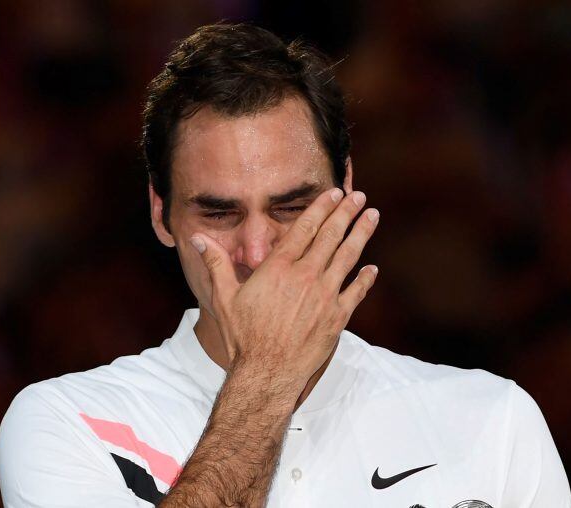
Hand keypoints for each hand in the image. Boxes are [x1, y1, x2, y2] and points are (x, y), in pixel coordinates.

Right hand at [189, 188, 379, 384]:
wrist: (267, 373)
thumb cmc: (243, 337)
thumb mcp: (224, 298)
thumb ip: (216, 264)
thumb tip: (198, 238)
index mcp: (279, 269)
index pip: (304, 229)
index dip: (321, 208)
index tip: (333, 194)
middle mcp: (305, 277)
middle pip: (331, 237)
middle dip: (346, 213)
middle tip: (358, 196)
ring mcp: (325, 297)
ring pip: (348, 258)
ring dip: (361, 234)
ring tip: (372, 216)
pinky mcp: (337, 318)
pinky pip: (356, 293)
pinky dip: (365, 279)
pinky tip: (373, 269)